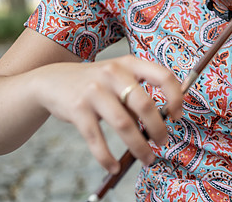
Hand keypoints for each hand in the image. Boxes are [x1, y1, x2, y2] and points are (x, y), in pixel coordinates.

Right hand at [33, 55, 183, 173]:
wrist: (53, 80)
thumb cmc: (97, 83)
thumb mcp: (119, 79)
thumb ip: (137, 96)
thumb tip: (158, 126)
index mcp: (130, 63)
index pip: (163, 76)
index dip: (176, 97)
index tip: (177, 115)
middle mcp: (114, 73)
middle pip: (145, 105)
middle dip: (158, 129)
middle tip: (163, 142)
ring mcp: (94, 90)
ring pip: (124, 124)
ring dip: (139, 146)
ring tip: (147, 158)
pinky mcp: (78, 109)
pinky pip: (96, 138)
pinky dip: (107, 157)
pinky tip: (114, 167)